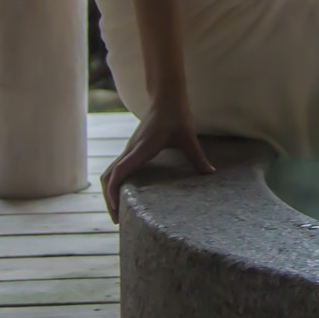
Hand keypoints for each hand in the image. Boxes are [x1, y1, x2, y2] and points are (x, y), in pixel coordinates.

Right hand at [100, 99, 216, 222]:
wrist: (165, 97)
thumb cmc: (176, 115)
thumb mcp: (188, 136)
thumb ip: (197, 156)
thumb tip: (210, 174)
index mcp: (141, 148)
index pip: (119, 171)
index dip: (114, 191)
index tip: (117, 209)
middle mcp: (130, 150)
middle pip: (108, 177)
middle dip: (109, 199)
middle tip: (118, 221)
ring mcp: (128, 150)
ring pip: (109, 173)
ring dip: (110, 192)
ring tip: (118, 212)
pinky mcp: (131, 150)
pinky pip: (116, 169)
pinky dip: (115, 184)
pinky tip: (125, 195)